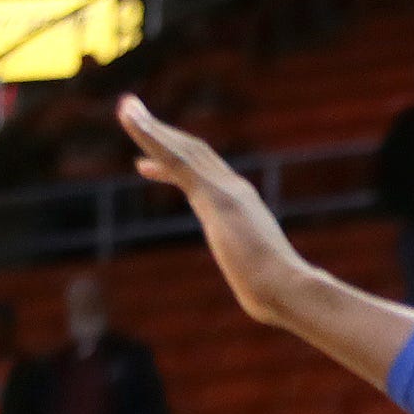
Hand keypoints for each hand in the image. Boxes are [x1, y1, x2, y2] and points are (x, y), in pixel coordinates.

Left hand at [118, 96, 310, 328]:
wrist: (288, 290)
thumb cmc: (279, 296)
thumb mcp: (265, 287)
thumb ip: (260, 284)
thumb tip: (270, 305)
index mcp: (245, 210)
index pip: (207, 177)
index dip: (177, 163)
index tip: (148, 164)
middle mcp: (235, 191)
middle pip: (194, 153)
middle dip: (162, 135)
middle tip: (132, 115)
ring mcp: (225, 190)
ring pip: (182, 149)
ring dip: (151, 127)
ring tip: (126, 108)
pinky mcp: (212, 194)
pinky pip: (175, 157)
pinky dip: (150, 134)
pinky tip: (129, 116)